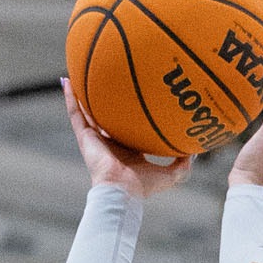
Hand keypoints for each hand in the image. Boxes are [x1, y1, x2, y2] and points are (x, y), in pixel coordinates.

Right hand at [62, 78, 194, 197]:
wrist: (121, 191)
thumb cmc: (143, 186)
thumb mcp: (171, 174)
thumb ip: (184, 163)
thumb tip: (196, 149)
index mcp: (129, 149)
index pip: (129, 127)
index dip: (131, 114)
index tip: (135, 97)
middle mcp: (111, 141)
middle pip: (108, 115)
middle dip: (107, 99)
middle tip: (108, 78)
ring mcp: (95, 138)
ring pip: (87, 110)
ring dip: (82, 93)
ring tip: (79, 72)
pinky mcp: (84, 137)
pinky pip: (75, 113)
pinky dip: (70, 98)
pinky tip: (66, 81)